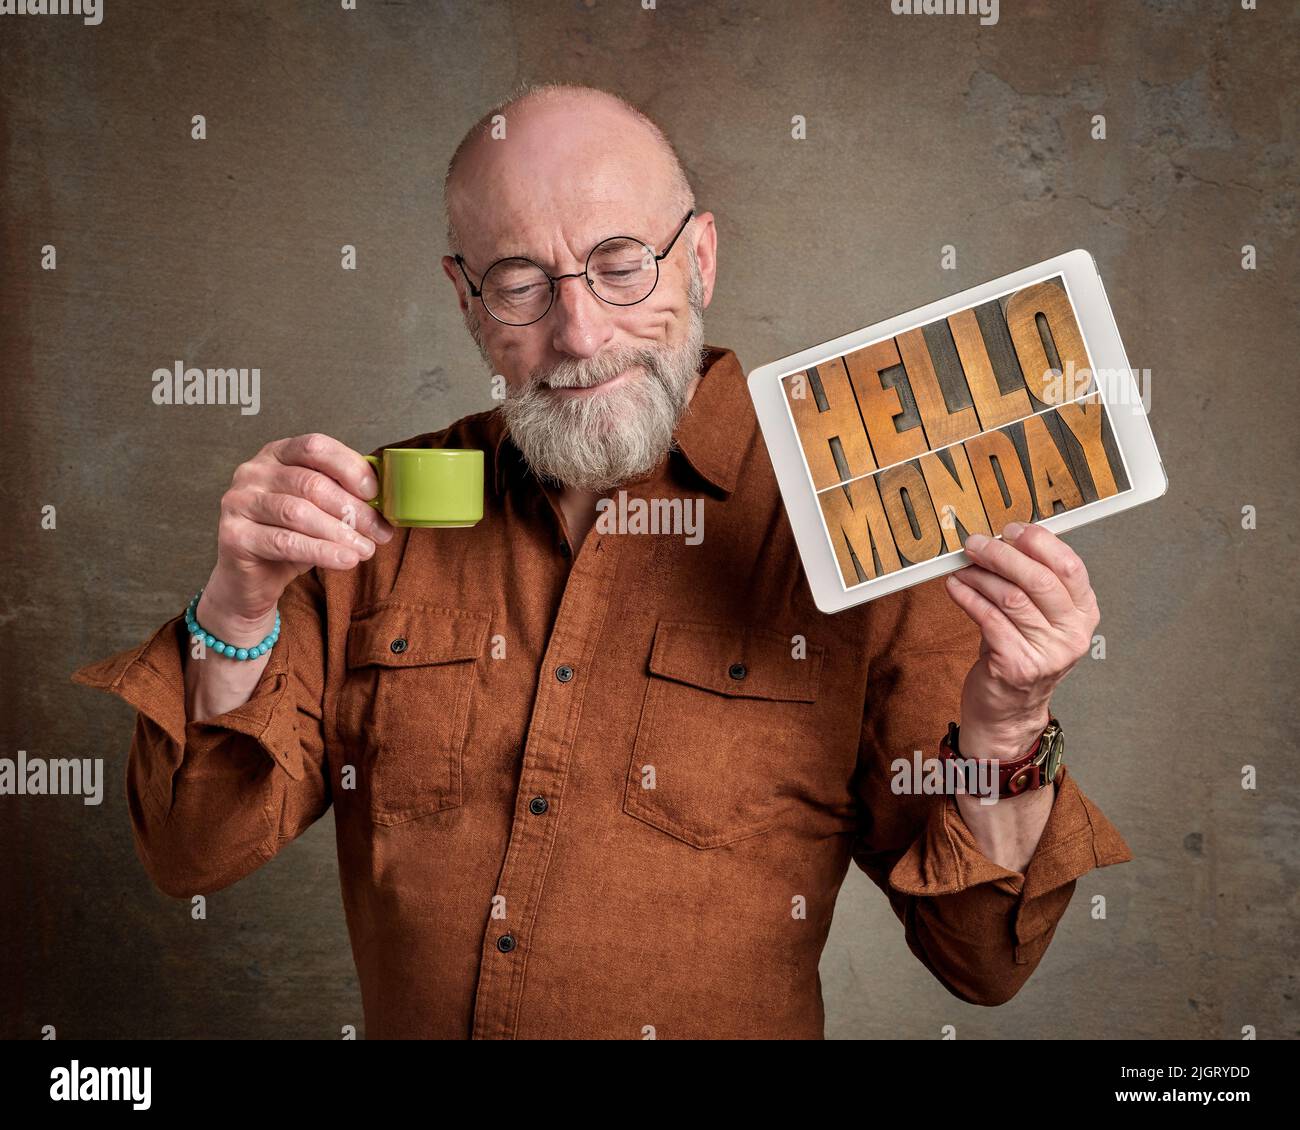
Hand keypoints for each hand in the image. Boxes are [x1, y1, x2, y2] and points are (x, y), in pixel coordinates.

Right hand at [199, 433, 394, 639]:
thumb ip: (343, 496)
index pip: (315, 447)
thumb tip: (387, 500)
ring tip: (366, 549)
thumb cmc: (290, 537)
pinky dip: (321, 551)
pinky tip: (345, 560)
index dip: (349, 467)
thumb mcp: (319, 510)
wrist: (250, 579)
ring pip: (299, 512)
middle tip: (380, 532)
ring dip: (340, 533)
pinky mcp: (233, 535)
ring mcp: (239, 501)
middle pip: (311, 483)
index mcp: (276, 454)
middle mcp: (253, 471)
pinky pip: (285, 542)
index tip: (375, 493)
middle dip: (353, 510)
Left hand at [944, 521, 1098, 758]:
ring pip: (1010, 597)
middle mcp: (1072, 634)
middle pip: (1039, 580)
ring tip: (963, 567)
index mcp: (1084, 614)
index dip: (1040, 543)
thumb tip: (1004, 539)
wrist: (1008, 711)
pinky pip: (988, 618)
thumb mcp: (1038, 618)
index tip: (1011, 530)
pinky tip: (955, 587)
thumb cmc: (1019, 653)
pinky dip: (967, 597)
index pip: (1070, 567)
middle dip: (1002, 554)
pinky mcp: (1017, 665)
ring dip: (980, 575)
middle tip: (976, 543)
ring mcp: (1047, 653)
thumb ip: (1031, 583)